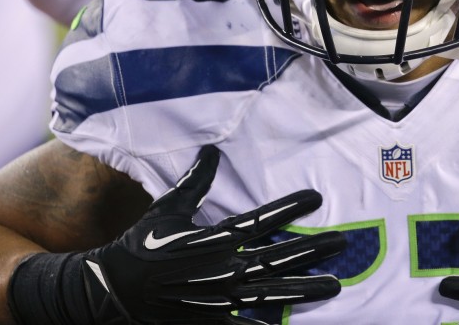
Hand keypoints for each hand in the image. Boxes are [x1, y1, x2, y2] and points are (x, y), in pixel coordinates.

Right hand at [78, 144, 343, 323]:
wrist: (115, 287)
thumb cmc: (144, 244)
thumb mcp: (169, 208)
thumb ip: (195, 182)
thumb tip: (211, 150)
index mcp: (217, 238)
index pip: (262, 219)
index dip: (290, 208)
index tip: (317, 198)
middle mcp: (225, 267)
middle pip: (278, 257)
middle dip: (313, 249)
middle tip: (342, 243)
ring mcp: (222, 296)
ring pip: (273, 292)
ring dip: (306, 288)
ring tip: (335, 286)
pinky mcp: (213, 318)